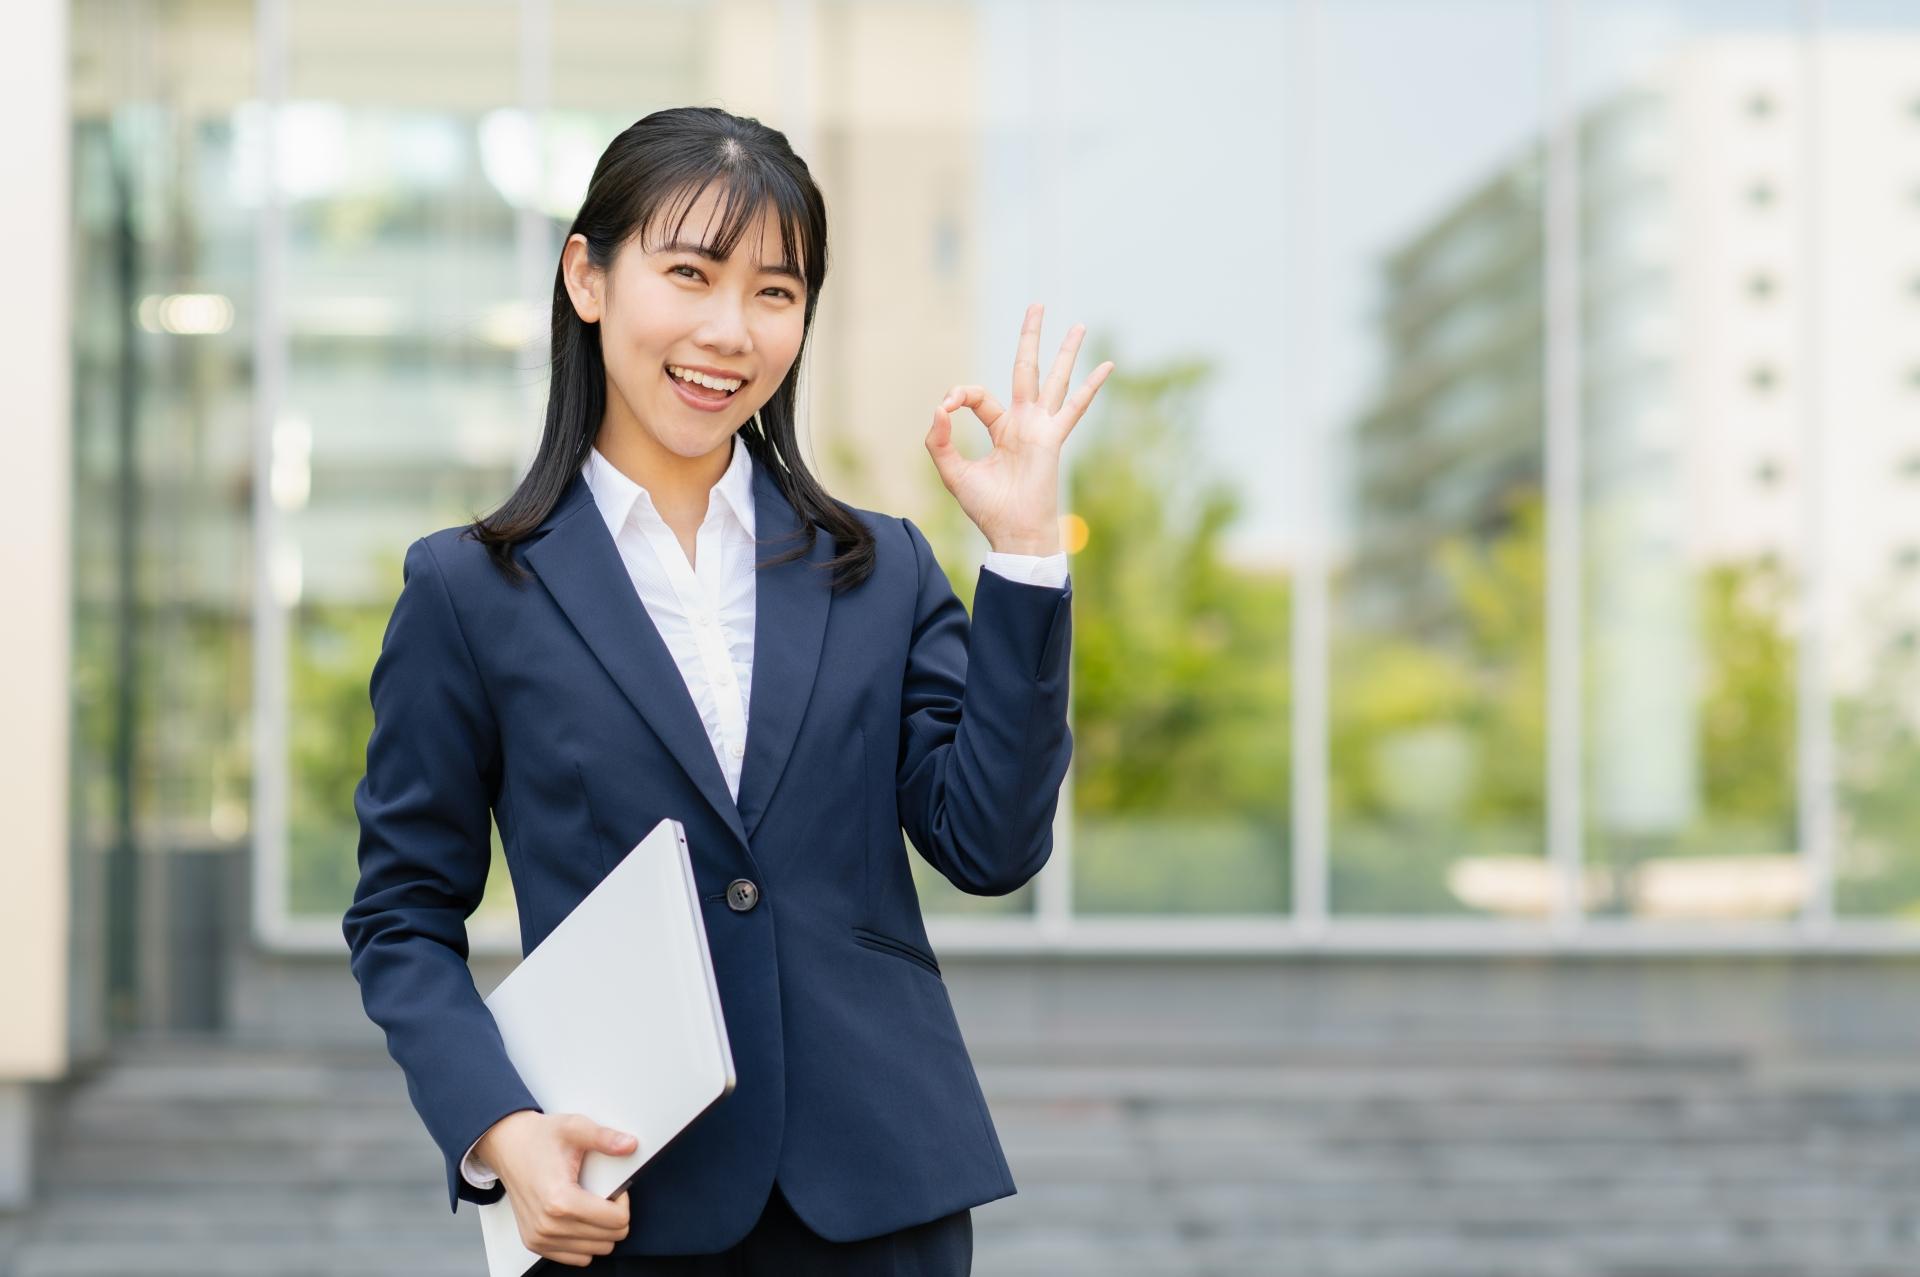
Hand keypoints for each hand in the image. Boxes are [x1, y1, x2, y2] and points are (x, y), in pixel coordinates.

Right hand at [474, 1110, 636, 1266]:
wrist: (507, 1146)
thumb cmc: (539, 1139)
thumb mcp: (575, 1128)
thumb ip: (604, 1138)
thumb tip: (629, 1145)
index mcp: (560, 1200)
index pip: (617, 1221)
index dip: (623, 1202)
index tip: (614, 1187)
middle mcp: (548, 1225)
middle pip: (610, 1238)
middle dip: (614, 1215)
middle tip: (602, 1193)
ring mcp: (540, 1238)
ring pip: (596, 1250)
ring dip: (601, 1230)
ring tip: (589, 1204)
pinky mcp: (535, 1244)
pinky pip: (578, 1258)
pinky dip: (585, 1241)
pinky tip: (579, 1218)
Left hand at [926, 302, 1113, 554]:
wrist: (1012, 533)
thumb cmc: (987, 509)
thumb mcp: (953, 473)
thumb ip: (941, 441)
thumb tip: (939, 409)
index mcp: (1001, 429)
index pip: (980, 397)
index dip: (959, 396)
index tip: (945, 408)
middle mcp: (1024, 423)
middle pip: (1026, 369)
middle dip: (1030, 337)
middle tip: (1037, 306)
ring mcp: (1041, 428)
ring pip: (1054, 379)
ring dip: (1065, 351)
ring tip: (1078, 324)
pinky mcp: (1052, 438)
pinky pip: (1074, 407)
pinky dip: (1090, 386)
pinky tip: (1106, 366)